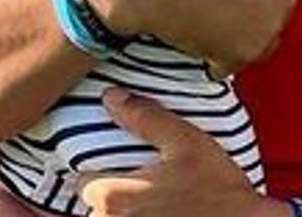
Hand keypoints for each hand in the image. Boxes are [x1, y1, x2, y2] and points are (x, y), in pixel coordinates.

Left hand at [79, 89, 274, 216]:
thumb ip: (145, 117)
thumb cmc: (217, 189)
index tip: (121, 166)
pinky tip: (162, 211)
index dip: (101, 170)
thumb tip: (112, 97)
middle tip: (145, 183)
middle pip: (96, 205)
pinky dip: (140, 216)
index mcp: (113, 197)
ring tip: (155, 201)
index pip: (83, 181)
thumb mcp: (186, 141)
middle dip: (114, 194)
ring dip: (126, 210)